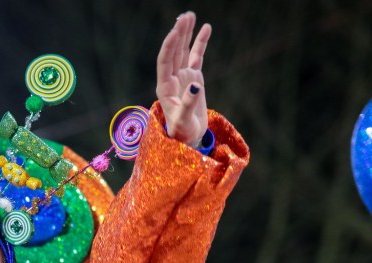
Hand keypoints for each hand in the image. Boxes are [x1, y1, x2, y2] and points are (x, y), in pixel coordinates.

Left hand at [156, 12, 210, 146]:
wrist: (188, 138)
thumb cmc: (182, 133)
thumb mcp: (184, 122)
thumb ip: (188, 104)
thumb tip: (195, 86)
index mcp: (164, 88)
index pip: (165, 62)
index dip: (169, 46)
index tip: (175, 31)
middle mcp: (171, 79)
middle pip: (173, 52)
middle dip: (178, 34)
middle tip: (184, 17)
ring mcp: (182, 77)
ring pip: (183, 51)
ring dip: (186, 34)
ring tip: (189, 15)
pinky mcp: (194, 78)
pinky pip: (196, 56)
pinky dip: (200, 43)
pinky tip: (206, 27)